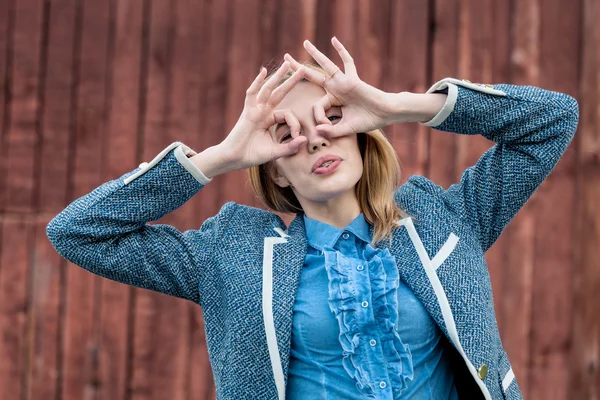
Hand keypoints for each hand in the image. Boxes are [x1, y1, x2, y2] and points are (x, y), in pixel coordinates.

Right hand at [219, 62, 307, 168]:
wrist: (234, 159)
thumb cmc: (252, 155)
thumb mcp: (275, 152)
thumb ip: (290, 147)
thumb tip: (305, 140)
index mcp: (269, 120)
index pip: (287, 114)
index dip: (295, 124)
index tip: (297, 137)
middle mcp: (262, 112)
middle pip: (279, 93)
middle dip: (291, 81)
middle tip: (302, 69)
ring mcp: (255, 110)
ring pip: (269, 89)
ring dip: (278, 76)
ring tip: (288, 63)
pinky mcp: (247, 112)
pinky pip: (252, 94)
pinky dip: (257, 82)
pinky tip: (264, 71)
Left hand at [284, 37, 398, 136]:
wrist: (385, 114)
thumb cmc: (367, 121)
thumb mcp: (346, 128)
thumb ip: (332, 130)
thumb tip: (317, 131)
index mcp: (333, 101)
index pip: (317, 106)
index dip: (318, 117)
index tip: (322, 126)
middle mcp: (336, 89)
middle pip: (313, 77)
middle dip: (298, 69)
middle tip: (284, 60)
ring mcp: (343, 82)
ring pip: (326, 66)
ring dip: (315, 54)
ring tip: (304, 43)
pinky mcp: (352, 79)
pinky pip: (346, 62)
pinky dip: (341, 51)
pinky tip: (333, 39)